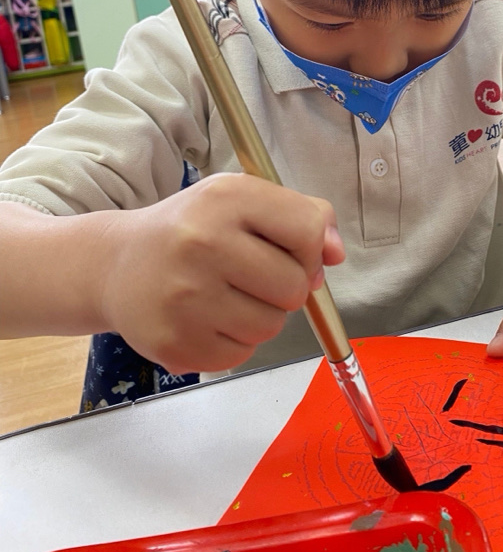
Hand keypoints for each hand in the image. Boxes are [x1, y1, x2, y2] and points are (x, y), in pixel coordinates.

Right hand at [98, 173, 344, 373]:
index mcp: (225, 199)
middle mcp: (202, 243)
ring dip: (261, 315)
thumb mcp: (240, 200)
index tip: (291, 251)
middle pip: (295, 286)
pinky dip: (235, 340)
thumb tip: (337, 252)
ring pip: (271, 325)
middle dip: (286, 286)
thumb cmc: (191, 229)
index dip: (311, 248)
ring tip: (227, 295)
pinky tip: (208, 317)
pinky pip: (242, 353)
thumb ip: (300, 215)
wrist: (116, 265)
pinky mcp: (176, 343)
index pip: (308, 230)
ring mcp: (186, 297)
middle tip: (253, 276)